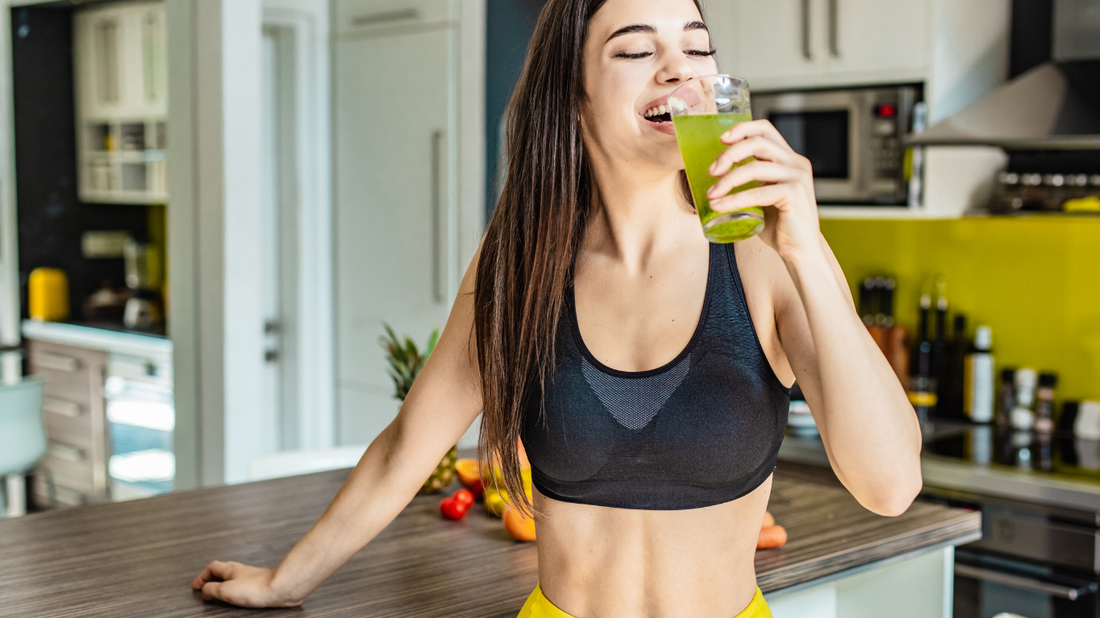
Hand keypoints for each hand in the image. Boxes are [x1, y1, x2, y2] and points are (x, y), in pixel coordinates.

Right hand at [191, 560, 301, 607]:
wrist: (280, 588)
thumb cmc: (255, 588)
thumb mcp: (225, 590)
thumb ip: (211, 589)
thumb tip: (205, 590)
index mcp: (230, 569)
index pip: (211, 567)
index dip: (202, 577)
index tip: (196, 587)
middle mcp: (241, 570)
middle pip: (222, 570)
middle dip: (212, 578)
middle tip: (206, 589)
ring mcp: (251, 575)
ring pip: (233, 576)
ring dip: (223, 583)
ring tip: (219, 593)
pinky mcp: (260, 582)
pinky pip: (243, 583)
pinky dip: (235, 587)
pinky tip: (238, 595)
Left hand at [704, 119, 820, 260]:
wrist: (800, 251)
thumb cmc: (779, 225)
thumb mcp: (762, 196)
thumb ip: (749, 182)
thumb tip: (715, 175)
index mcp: (789, 159)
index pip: (765, 129)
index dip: (742, 129)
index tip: (721, 140)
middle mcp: (796, 163)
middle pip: (757, 143)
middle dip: (729, 155)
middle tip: (711, 172)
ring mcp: (798, 177)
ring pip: (755, 167)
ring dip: (728, 180)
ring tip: (711, 194)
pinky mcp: (795, 194)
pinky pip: (758, 192)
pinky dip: (734, 198)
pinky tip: (719, 206)